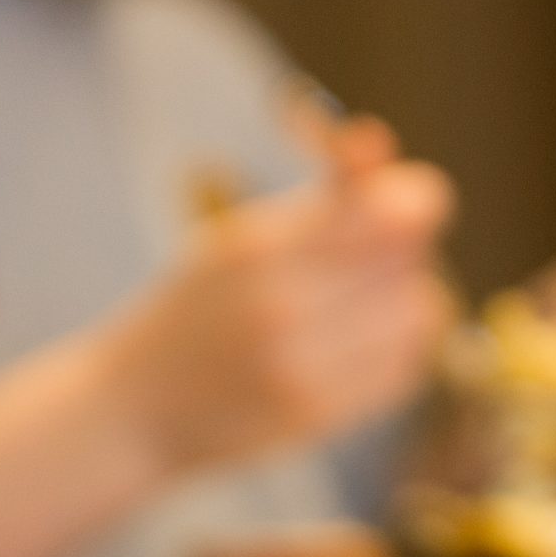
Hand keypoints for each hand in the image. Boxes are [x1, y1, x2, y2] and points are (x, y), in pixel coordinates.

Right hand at [96, 128, 454, 472]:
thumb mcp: (242, 235)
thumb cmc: (197, 310)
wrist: (136, 408)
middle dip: (406, 250)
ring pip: (420, 317)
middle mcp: (281, 307)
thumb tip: (378, 140)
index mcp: (258, 246)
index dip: (417, 200)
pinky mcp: (318, 416)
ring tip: (368, 302)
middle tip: (375, 256)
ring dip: (408, 300)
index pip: (391, 213)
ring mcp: (301, 369)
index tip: (408, 202)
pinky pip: (404, 370)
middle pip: (411, 262)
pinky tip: (364, 342)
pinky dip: (399, 348)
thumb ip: (321, 193)